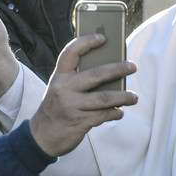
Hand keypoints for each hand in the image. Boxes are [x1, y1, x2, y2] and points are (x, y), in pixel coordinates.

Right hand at [29, 34, 137, 156]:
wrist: (41, 137)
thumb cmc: (55, 109)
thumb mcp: (58, 90)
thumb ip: (76, 81)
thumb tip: (109, 74)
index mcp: (58, 77)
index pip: (71, 52)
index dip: (86, 42)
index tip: (103, 38)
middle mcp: (63, 89)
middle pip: (96, 74)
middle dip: (118, 69)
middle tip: (132, 67)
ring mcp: (71, 106)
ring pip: (104, 98)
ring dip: (123, 97)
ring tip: (134, 97)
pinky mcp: (79, 122)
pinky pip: (103, 115)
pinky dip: (115, 113)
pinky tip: (119, 112)